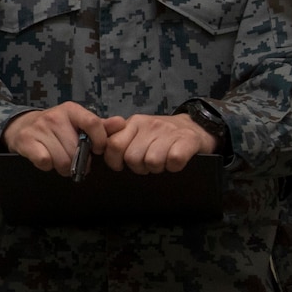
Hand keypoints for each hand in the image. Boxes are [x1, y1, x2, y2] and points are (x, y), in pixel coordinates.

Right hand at [2, 103, 124, 176]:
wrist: (22, 126)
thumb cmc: (56, 128)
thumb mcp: (78, 123)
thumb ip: (100, 126)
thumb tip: (121, 123)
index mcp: (71, 110)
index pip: (93, 123)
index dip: (99, 141)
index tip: (97, 150)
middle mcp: (54, 116)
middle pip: (77, 149)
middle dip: (78, 162)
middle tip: (74, 160)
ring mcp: (39, 128)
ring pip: (62, 160)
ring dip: (63, 167)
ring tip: (60, 161)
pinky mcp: (26, 140)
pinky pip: (45, 162)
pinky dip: (48, 166)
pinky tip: (47, 159)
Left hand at [101, 113, 216, 174]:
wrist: (196, 126)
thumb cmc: (162, 134)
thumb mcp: (137, 131)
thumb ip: (118, 136)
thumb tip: (96, 146)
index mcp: (133, 123)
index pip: (113, 144)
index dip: (114, 161)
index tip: (121, 165)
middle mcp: (149, 125)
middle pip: (132, 158)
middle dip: (138, 168)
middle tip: (147, 164)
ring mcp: (168, 132)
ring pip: (151, 161)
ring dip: (156, 168)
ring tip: (161, 163)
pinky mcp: (187, 140)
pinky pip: (173, 161)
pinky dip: (174, 167)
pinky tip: (174, 162)